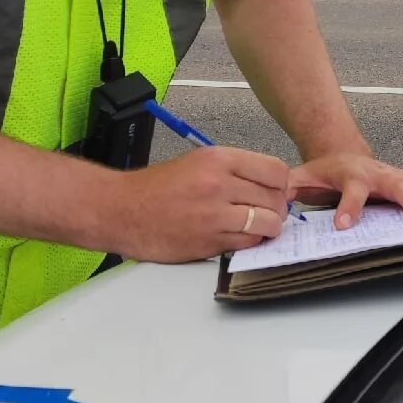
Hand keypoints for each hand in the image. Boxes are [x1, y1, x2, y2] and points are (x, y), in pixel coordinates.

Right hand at [106, 146, 289, 262]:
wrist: (121, 211)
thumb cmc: (155, 188)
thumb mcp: (196, 162)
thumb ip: (234, 171)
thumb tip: (270, 185)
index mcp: (218, 159)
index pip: (275, 171)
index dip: (281, 185)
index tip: (275, 192)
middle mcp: (219, 184)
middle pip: (275, 199)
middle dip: (277, 208)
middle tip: (267, 213)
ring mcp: (214, 215)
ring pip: (267, 223)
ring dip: (268, 228)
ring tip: (256, 227)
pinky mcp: (209, 241)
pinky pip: (247, 243)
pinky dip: (249, 243)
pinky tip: (238, 237)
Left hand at [287, 153, 402, 229]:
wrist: (341, 151)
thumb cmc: (324, 170)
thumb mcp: (302, 177)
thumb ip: (290, 189)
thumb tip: (274, 203)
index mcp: (351, 176)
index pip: (351, 193)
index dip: (349, 208)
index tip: (345, 226)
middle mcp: (377, 174)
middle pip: (398, 187)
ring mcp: (395, 175)